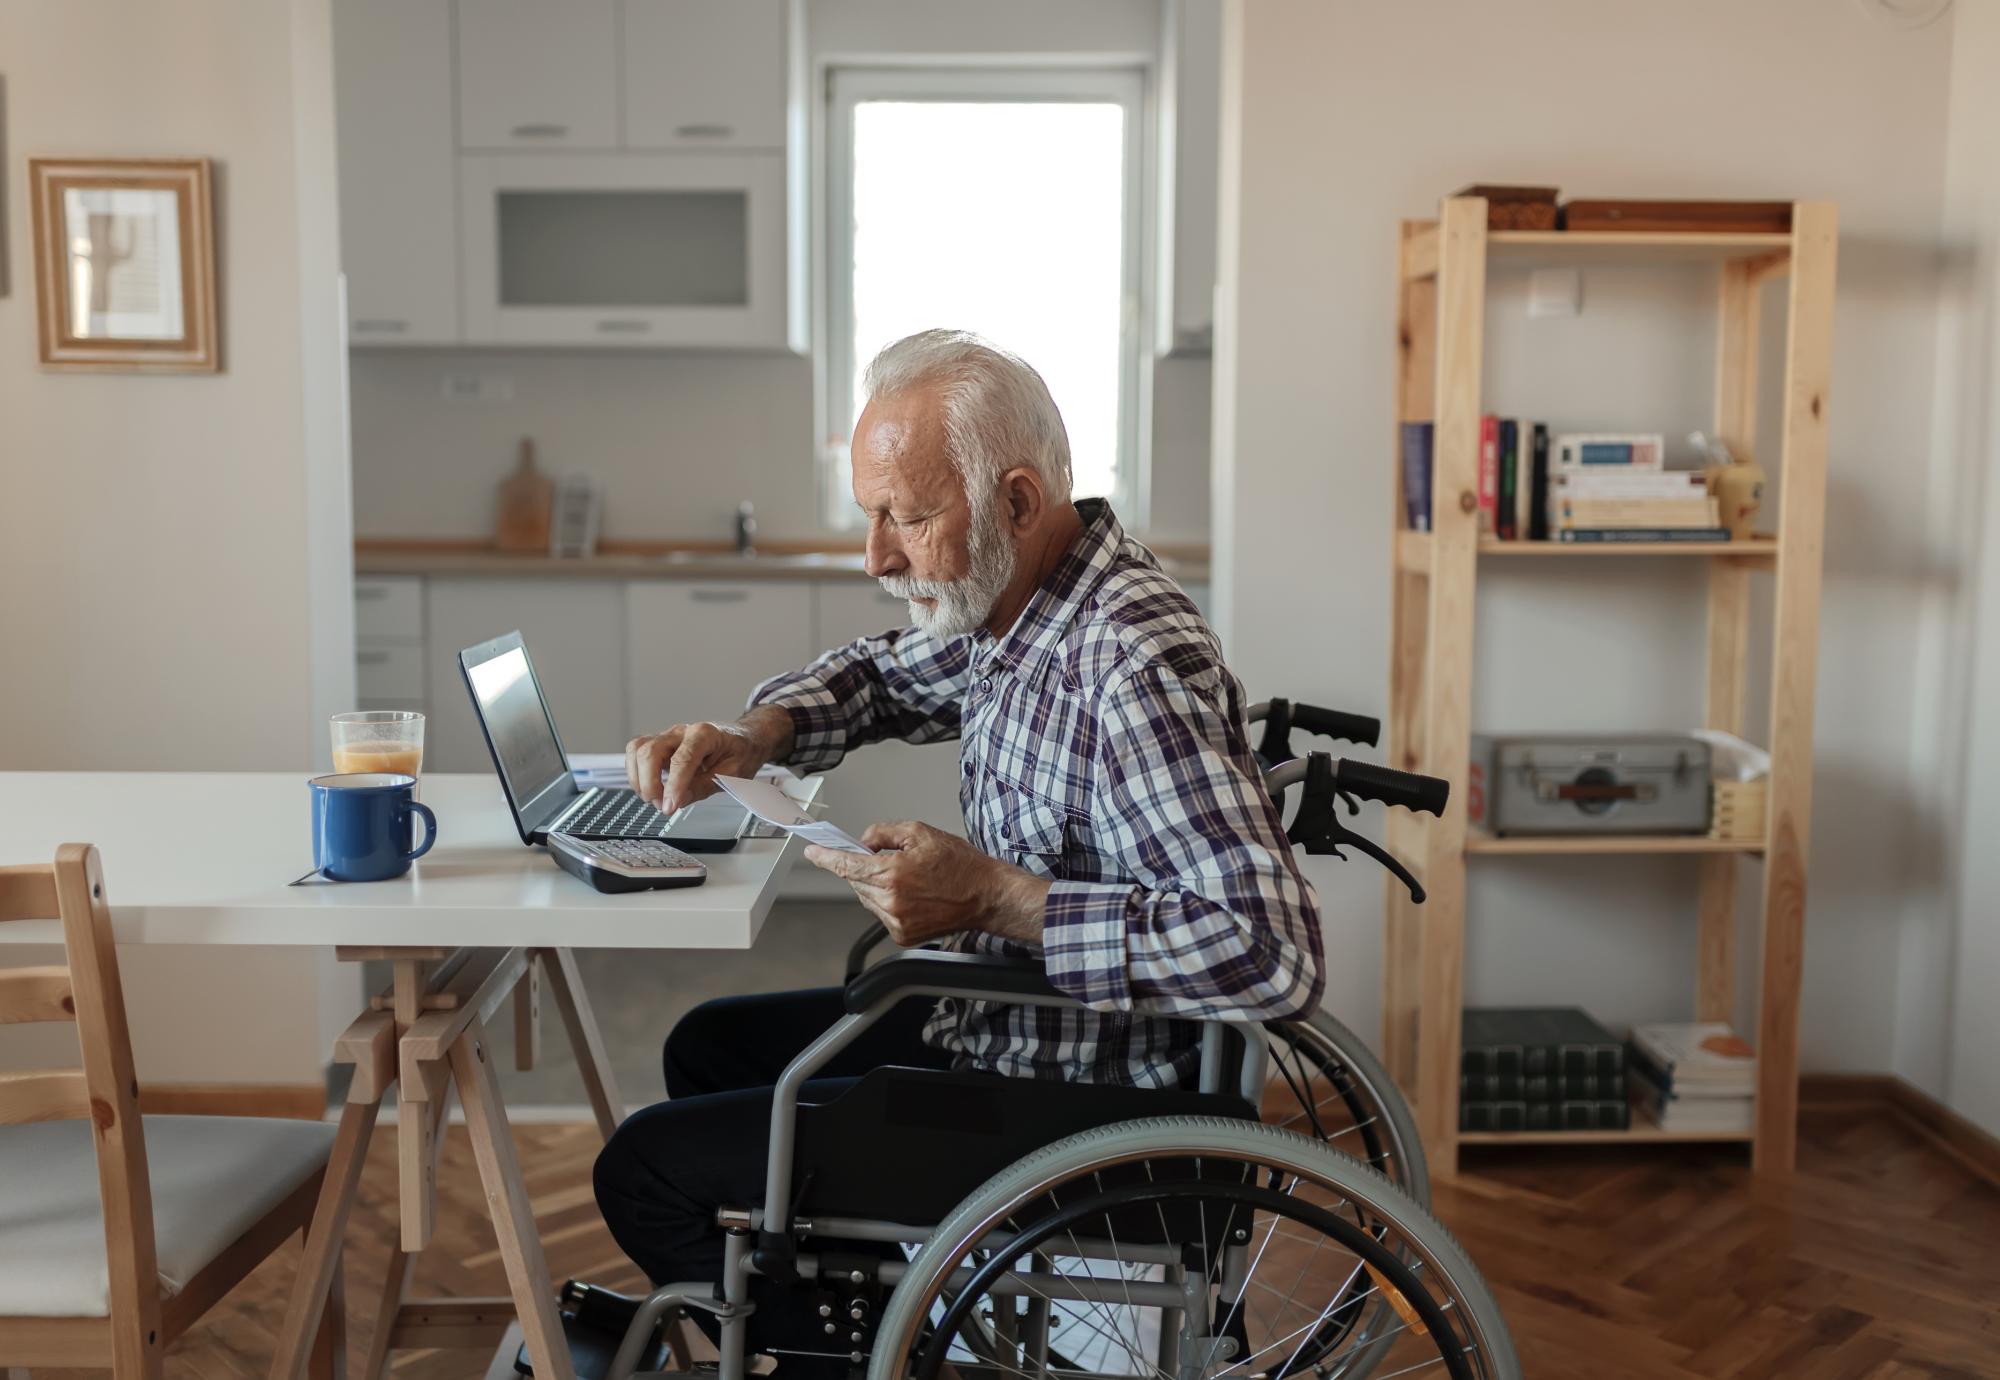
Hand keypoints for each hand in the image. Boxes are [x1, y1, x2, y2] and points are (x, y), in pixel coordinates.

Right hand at [626, 706, 792, 811]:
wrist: (743, 739)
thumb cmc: (740, 753)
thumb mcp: (733, 774)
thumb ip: (704, 786)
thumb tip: (678, 801)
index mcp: (705, 734)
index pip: (681, 760)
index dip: (673, 786)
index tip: (669, 808)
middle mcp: (682, 731)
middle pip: (650, 751)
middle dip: (650, 784)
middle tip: (663, 806)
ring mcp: (668, 736)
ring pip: (637, 749)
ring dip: (638, 779)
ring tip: (655, 798)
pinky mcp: (659, 745)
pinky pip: (636, 754)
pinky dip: (636, 774)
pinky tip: (649, 788)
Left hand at [805, 821, 1048, 946]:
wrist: (986, 896)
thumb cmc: (960, 865)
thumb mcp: (920, 833)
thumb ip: (884, 832)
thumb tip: (863, 841)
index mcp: (892, 873)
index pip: (846, 865)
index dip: (826, 858)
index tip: (813, 853)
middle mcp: (890, 901)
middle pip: (856, 881)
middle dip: (864, 867)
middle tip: (890, 859)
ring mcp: (896, 922)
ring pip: (867, 899)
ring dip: (877, 886)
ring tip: (908, 878)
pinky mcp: (902, 936)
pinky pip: (881, 914)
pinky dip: (888, 902)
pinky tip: (912, 895)